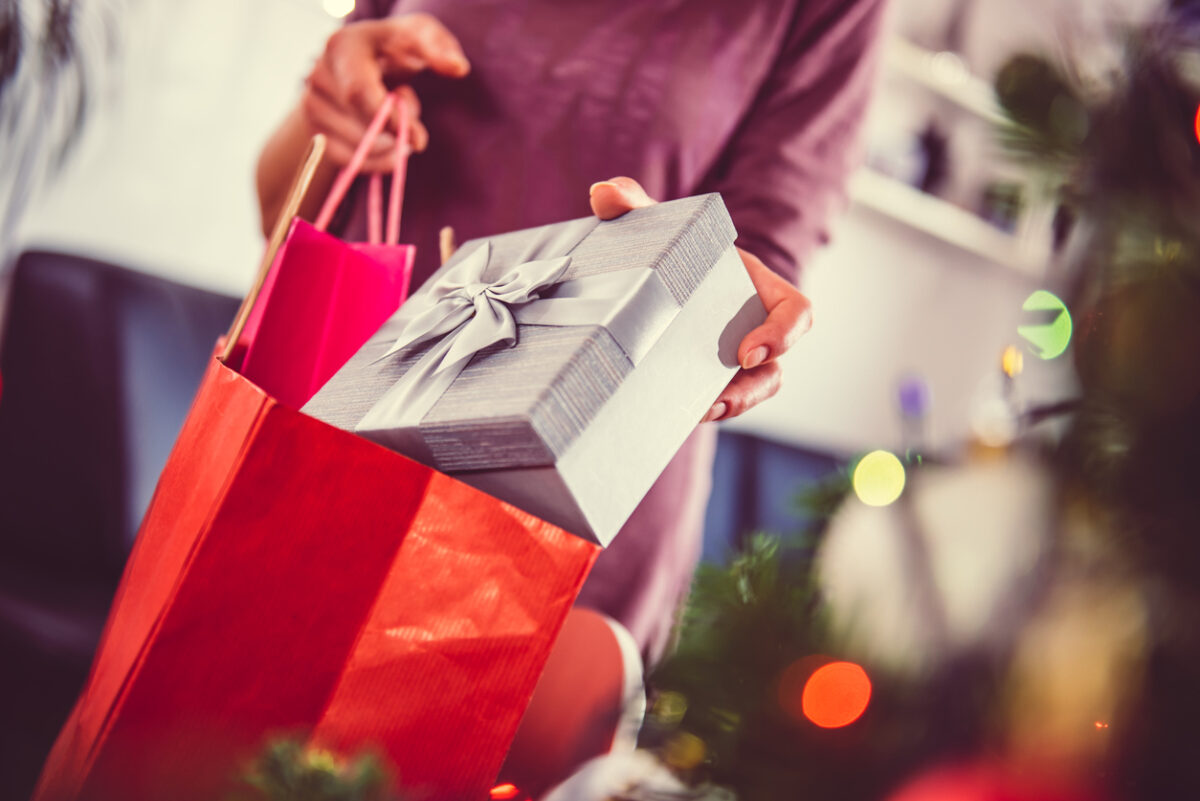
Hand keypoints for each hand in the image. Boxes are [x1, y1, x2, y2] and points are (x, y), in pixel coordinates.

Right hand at [303, 14, 469, 170]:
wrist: (366, 65)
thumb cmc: (397, 49)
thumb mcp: (420, 37)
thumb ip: (440, 48)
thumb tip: (458, 68)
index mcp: (342, 47)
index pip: (359, 94)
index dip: (390, 121)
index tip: (418, 138)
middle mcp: (318, 75)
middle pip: (361, 126)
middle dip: (396, 134)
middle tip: (413, 127)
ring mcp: (311, 105)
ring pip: (356, 148)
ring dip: (389, 148)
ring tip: (397, 126)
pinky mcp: (314, 133)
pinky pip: (348, 163)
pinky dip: (377, 164)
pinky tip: (389, 149)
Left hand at [589, 177, 812, 422]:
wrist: (646, 275)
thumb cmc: (668, 246)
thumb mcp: (657, 224)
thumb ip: (634, 204)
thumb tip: (603, 194)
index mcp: (754, 287)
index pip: (796, 312)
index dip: (784, 334)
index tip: (747, 350)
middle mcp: (751, 326)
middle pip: (775, 366)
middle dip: (753, 387)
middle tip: (719, 397)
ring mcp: (730, 357)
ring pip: (750, 390)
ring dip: (732, 406)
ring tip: (700, 412)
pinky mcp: (704, 376)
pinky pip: (717, 400)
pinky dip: (704, 409)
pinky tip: (681, 415)